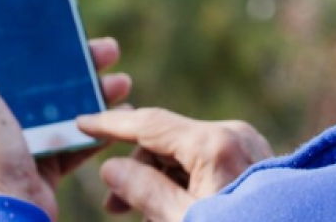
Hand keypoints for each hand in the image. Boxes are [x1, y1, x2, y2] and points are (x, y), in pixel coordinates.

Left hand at [0, 4, 131, 219]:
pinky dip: (98, 128)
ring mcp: (22, 140)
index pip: (8, 57)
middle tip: (109, 50)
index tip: (66, 23)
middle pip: (43, 80)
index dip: (37, 39)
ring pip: (64, 107)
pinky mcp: (43, 162)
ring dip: (94, 93)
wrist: (11, 214)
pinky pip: (75, 139)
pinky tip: (120, 116)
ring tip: (122, 83)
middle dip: (79, 64)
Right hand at [77, 108, 271, 221]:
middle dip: (136, 171)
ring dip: (158, 181)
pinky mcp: (255, 161)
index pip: (150, 123)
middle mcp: (232, 134)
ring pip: (185, 154)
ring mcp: (246, 146)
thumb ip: (143, 192)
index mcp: (214, 144)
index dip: (111, 125)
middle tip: (113, 208)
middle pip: (166, 141)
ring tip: (144, 217)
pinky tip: (171, 210)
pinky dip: (183, 183)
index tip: (81, 123)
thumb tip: (111, 168)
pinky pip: (206, 163)